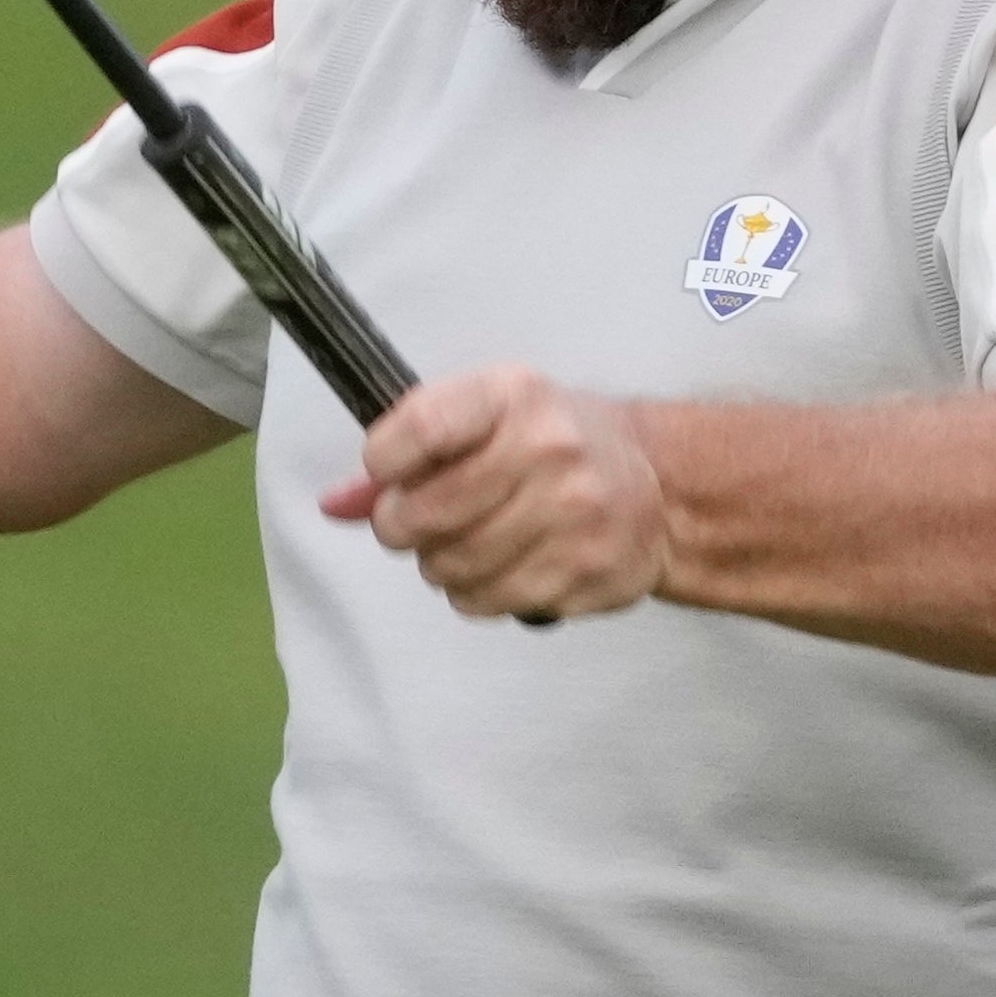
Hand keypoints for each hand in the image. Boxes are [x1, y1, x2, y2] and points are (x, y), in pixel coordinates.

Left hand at [318, 365, 665, 619]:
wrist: (661, 486)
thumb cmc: (556, 441)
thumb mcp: (488, 416)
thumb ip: (408, 451)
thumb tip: (334, 503)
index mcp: (514, 396)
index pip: (420, 427)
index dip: (382, 460)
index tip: (384, 472)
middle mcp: (547, 451)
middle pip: (424, 512)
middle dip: (400, 525)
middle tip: (412, 521)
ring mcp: (571, 516)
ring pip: (450, 566)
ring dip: (439, 562)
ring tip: (464, 540)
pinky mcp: (584, 572)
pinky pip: (487, 601)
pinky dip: (474, 592)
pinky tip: (498, 565)